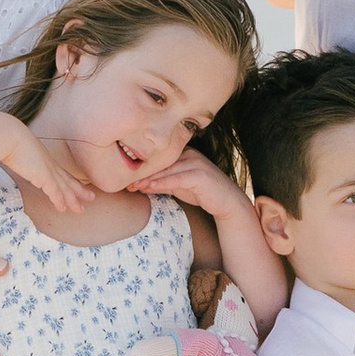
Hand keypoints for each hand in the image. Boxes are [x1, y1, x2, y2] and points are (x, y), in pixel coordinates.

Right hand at [0, 118, 92, 221]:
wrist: (9, 136)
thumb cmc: (10, 140)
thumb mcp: (19, 149)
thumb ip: (21, 156)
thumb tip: (15, 159)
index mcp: (45, 157)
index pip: (61, 172)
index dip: (70, 180)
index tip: (79, 186)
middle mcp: (49, 163)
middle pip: (68, 180)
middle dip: (79, 190)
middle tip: (91, 197)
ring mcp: (47, 170)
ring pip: (64, 188)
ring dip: (73, 199)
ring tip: (80, 210)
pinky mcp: (43, 176)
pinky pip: (55, 192)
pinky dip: (59, 200)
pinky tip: (62, 209)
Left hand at [127, 145, 241, 216]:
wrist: (227, 202)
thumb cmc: (202, 192)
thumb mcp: (179, 187)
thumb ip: (162, 183)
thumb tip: (141, 185)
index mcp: (185, 153)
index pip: (160, 160)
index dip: (144, 169)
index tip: (127, 178)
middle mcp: (191, 154)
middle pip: (162, 163)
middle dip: (143, 174)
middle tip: (126, 183)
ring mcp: (196, 163)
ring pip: (168, 170)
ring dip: (150, 178)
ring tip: (134, 186)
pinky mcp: (201, 175)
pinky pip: (178, 178)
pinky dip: (163, 182)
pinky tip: (150, 186)